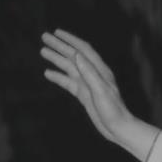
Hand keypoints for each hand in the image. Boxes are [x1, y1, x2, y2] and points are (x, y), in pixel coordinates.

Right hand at [40, 29, 158, 160]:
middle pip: (73, 56)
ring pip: (69, 68)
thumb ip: (89, 72)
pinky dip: (58, 77)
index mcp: (99, 70)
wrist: (118, 129)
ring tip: (43, 51)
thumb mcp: (101, 90)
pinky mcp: (84, 95)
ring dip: (56, 59)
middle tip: (44, 37)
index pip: (83, 49)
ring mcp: (88, 85)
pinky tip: (48, 73)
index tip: (56, 33)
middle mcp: (93, 75)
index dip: (70, 39)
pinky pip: (68, 83)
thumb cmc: (113, 111)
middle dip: (59, 46)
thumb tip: (76, 55)